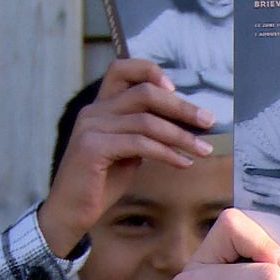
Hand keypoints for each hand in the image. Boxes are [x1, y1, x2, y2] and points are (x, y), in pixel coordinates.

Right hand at [38, 59, 216, 256]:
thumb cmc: (102, 180)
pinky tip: (183, 163)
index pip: (121, 68)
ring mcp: (90, 128)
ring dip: (182, 136)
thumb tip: (185, 120)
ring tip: (204, 150)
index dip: (150, 71)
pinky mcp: (92, 148)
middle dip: (182, 107)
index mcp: (101, 106)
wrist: (70, 211)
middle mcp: (93, 111)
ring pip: (147, 121)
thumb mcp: (128, 148)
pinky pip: (140, 143)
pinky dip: (167, 153)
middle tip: (208, 121)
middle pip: (145, 93)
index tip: (175, 88)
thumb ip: (146, 130)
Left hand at [242, 174, 279, 214]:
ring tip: (244, 183)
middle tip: (243, 176)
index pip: (275, 180)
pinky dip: (262, 199)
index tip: (254, 174)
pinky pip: (271, 200)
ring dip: (255, 185)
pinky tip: (253, 198)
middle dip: (256, 179)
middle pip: (268, 182)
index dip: (264, 177)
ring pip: (267, 188)